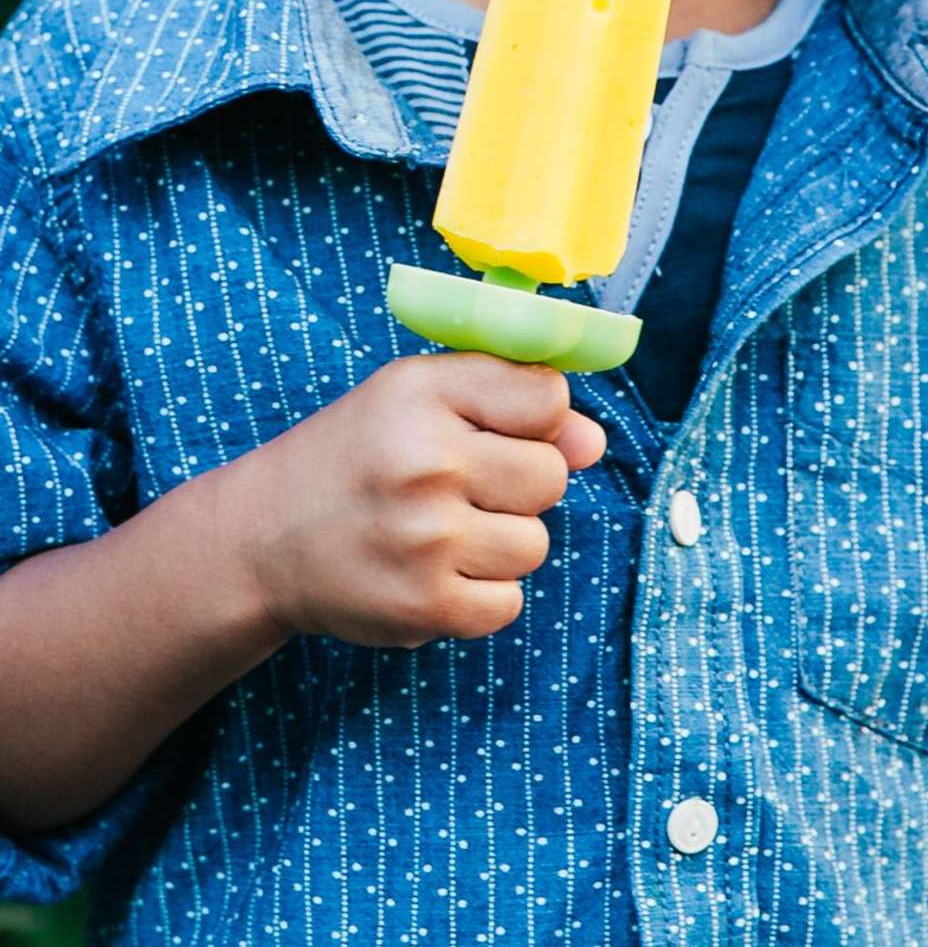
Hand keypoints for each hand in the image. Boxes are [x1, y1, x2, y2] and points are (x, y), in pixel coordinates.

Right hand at [223, 353, 605, 648]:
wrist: (262, 539)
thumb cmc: (356, 458)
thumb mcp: (416, 398)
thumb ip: (509, 400)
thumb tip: (593, 443)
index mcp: (423, 393)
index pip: (548, 399)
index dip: (534, 419)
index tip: (494, 430)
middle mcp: (425, 461)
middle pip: (551, 476)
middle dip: (519, 483)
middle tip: (460, 486)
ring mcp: (426, 540)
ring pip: (534, 544)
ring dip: (500, 543)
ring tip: (441, 531)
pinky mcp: (425, 607)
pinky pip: (508, 603)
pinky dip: (480, 594)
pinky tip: (433, 572)